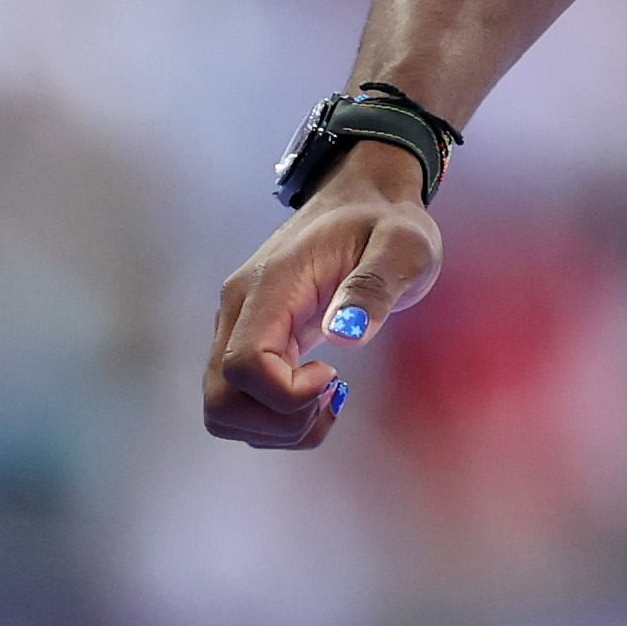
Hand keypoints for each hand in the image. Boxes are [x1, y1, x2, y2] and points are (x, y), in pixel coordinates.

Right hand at [202, 143, 441, 448]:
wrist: (364, 198)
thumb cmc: (386, 221)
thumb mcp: (404, 246)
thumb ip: (374, 286)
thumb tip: (345, 334)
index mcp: (271, 285)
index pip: (244, 365)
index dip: (287, 394)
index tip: (336, 375)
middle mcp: (239, 309)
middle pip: (222, 401)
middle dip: (280, 423)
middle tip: (331, 398)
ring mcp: (238, 326)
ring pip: (223, 411)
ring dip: (277, 428)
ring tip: (328, 398)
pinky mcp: (250, 341)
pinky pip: (241, 402)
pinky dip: (276, 420)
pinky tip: (319, 394)